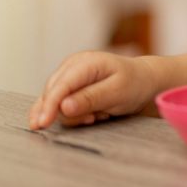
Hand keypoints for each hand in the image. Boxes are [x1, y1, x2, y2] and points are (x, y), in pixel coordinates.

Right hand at [28, 51, 158, 129]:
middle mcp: (72, 65)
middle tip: (95, 118)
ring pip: (54, 102)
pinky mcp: (68, 85)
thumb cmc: (134, 84)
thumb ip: (90, 99)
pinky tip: (90, 116)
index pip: (60, 86)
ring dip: (75, 115)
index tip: (43, 124)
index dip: (49, 105)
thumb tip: (63, 106)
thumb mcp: (117, 92)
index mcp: (85, 62)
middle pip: (52, 95)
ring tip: (98, 114)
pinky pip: (59, 105)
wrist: (143, 80)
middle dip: (69, 113)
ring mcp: (68, 74)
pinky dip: (73, 114)